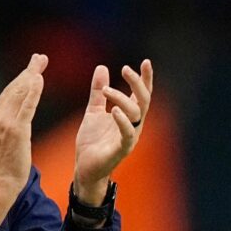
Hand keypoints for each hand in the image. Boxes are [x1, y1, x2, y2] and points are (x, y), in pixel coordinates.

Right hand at [0, 53, 47, 224]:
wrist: (0, 182)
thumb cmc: (6, 165)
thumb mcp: (3, 139)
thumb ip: (8, 123)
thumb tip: (17, 113)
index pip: (8, 92)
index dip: (21, 78)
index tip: (31, 67)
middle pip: (14, 87)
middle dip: (28, 71)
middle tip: (40, 57)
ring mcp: (5, 123)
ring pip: (19, 93)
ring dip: (32, 75)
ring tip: (41, 62)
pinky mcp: (16, 130)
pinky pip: (26, 106)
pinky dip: (33, 91)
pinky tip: (39, 79)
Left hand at [74, 60, 152, 205]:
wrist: (84, 168)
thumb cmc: (92, 142)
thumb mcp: (93, 111)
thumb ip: (98, 92)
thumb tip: (102, 67)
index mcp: (128, 116)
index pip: (142, 94)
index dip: (145, 78)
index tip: (145, 62)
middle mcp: (133, 125)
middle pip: (144, 100)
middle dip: (138, 83)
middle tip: (125, 69)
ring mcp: (129, 137)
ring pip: (136, 114)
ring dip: (122, 99)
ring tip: (106, 90)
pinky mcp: (121, 150)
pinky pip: (127, 134)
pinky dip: (122, 121)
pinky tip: (114, 111)